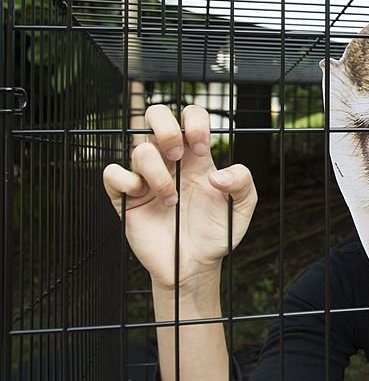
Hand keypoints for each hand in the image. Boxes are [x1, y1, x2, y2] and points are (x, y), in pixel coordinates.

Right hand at [102, 105, 257, 292]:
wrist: (194, 266)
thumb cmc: (217, 233)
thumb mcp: (242, 208)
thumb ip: (243, 183)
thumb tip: (218, 174)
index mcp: (197, 156)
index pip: (190, 115)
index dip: (195, 123)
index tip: (203, 150)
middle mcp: (170, 161)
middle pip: (155, 114)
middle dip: (166, 128)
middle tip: (178, 156)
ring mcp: (146, 177)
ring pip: (139, 149)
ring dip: (158, 174)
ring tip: (172, 201)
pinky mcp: (126, 197)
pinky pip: (112, 173)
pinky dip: (125, 181)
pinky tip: (141, 197)